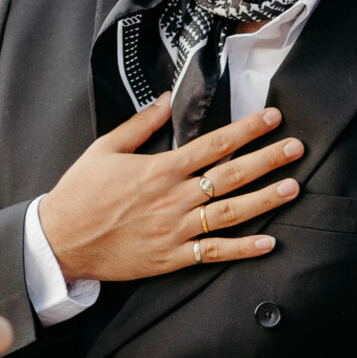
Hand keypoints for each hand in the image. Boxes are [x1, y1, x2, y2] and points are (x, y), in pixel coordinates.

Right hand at [35, 94, 304, 282]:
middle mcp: (173, 198)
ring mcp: (174, 230)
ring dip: (264, 199)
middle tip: (297, 148)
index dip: (247, 129)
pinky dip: (242, 249)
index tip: (272, 118)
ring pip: (229, 213)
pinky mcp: (171, 257)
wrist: (59, 241)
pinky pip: (213, 252)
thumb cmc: (80, 193)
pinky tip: (268, 242)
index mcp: (159, 169)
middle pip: (230, 175)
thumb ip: (140, 124)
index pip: (213, 144)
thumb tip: (168, 100)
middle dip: (267, 159)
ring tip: (293, 187)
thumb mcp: (104, 148)